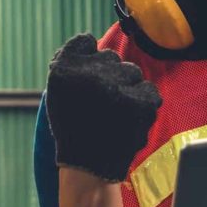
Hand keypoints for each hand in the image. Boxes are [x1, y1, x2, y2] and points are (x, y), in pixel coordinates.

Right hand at [45, 34, 161, 181]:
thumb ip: (70, 60)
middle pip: (112, 58)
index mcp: (65, 69)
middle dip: (110, 76)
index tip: (87, 81)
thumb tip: (90, 39)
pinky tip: (129, 118)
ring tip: (115, 112)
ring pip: (132, 73)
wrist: (88, 167)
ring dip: (127, 88)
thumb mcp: (57, 90)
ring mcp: (117, 88)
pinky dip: (142, 103)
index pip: (85, 42)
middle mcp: (90, 74)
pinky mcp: (140, 103)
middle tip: (102, 102)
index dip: (89, 60)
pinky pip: (149, 90)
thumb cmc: (73, 127)